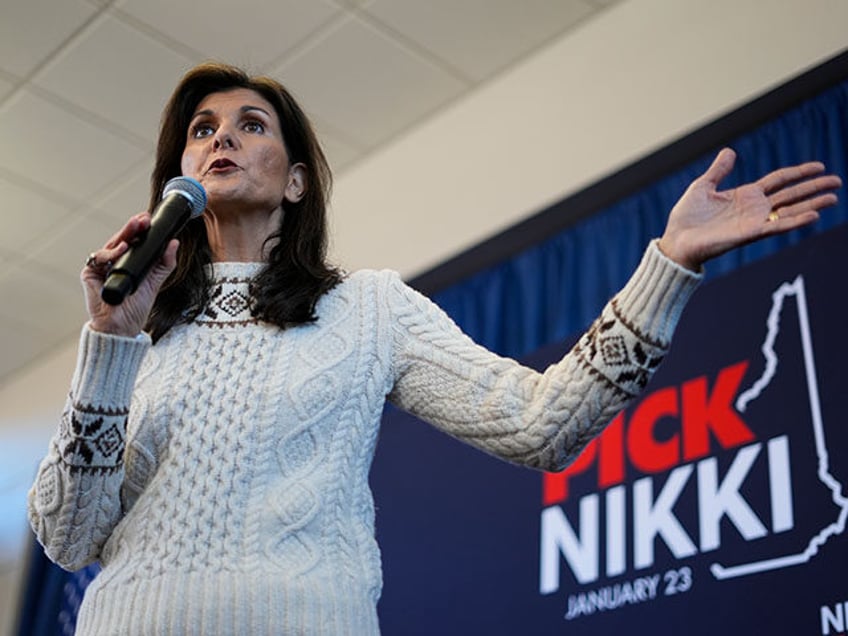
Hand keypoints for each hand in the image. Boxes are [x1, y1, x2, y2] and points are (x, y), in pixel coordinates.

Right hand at [82, 212, 178, 336]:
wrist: (123, 325)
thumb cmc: (136, 306)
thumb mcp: (156, 281)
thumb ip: (165, 263)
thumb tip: (174, 243)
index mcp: (127, 263)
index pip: (132, 241)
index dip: (139, 230)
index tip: (148, 219)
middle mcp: (113, 262)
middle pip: (122, 240)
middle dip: (132, 227)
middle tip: (143, 219)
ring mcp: (101, 267)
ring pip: (110, 245)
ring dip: (123, 235)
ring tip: (135, 228)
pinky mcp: (90, 274)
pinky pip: (98, 258)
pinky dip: (110, 253)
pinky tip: (122, 248)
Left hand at [658, 148, 841, 270]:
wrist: (676, 240)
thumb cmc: (686, 218)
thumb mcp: (702, 186)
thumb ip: (718, 170)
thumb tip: (729, 151)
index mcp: (745, 195)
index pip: (779, 180)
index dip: (798, 172)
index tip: (819, 166)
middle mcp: (754, 208)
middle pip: (791, 194)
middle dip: (814, 187)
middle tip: (838, 181)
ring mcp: (754, 221)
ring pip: (790, 210)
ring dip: (812, 204)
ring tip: (833, 198)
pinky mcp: (750, 234)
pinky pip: (777, 227)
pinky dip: (795, 221)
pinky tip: (813, 215)